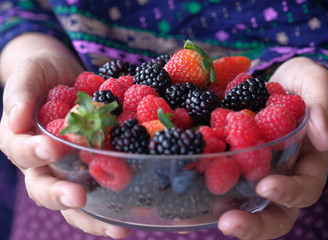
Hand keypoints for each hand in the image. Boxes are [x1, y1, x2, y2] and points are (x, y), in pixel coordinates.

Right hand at [0, 50, 129, 238]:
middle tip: (79, 198)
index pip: (21, 152)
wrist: (64, 76)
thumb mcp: (28, 75)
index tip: (51, 147)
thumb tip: (14, 119)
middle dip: (60, 195)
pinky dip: (113, 202)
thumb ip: (19, 94)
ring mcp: (68, 168)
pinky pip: (101, 188)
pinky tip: (133, 215)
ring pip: (74, 201)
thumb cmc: (41, 74)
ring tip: (118, 229)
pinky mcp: (92, 166)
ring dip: (93, 217)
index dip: (33, 152)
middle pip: (45, 188)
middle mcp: (43, 162)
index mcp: (21, 140)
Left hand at [218, 57, 327, 238]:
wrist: (280, 82)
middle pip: (277, 213)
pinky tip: (188, 191)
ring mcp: (260, 173)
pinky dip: (208, 190)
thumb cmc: (303, 84)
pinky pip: (225, 182)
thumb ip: (322, 106)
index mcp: (310, 161)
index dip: (289, 192)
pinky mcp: (237, 165)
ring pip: (249, 205)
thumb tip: (323, 139)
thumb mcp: (316, 85)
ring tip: (205, 218)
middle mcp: (285, 175)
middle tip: (229, 223)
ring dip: (229, 215)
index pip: (306, 187)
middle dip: (255, 223)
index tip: (266, 186)